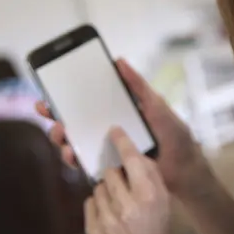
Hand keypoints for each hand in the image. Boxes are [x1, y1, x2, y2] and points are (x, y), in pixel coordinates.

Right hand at [36, 58, 208, 196]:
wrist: (185, 172)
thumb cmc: (175, 136)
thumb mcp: (157, 106)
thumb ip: (138, 86)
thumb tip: (119, 61)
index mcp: (119, 113)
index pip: (89, 103)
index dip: (68, 98)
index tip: (50, 92)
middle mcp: (109, 131)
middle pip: (76, 122)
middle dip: (57, 117)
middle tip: (49, 112)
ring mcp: (106, 151)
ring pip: (75, 143)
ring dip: (63, 138)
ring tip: (62, 135)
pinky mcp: (108, 170)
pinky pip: (85, 164)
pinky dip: (74, 159)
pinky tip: (72, 154)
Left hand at [86, 127, 176, 233]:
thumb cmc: (157, 231)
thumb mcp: (164, 201)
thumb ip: (152, 175)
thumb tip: (136, 155)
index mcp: (148, 196)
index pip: (131, 159)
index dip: (122, 142)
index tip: (114, 131)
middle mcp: (126, 205)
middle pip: (110, 172)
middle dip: (116, 175)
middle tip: (124, 186)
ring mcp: (106, 219)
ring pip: (98, 186)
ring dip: (107, 191)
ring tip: (118, 204)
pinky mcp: (92, 230)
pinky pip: (90, 202)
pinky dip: (98, 204)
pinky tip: (110, 214)